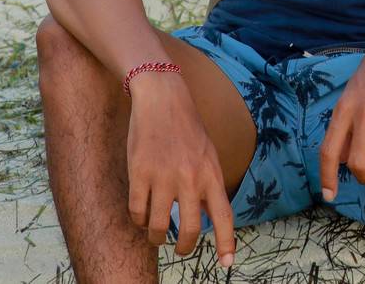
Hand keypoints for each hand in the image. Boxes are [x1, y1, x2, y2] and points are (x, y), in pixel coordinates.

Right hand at [125, 72, 236, 268]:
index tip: (226, 264)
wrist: (162, 99)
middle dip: (185, 247)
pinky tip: (142, 216)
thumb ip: (208, 184)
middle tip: (181, 249)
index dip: (226, 243)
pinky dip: (139, 220)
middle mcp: (190, 178)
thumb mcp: (208, 154)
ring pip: (159, 227)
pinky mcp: (139, 174)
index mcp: (211, 174)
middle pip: (191, 230)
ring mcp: (163, 177)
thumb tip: (208, 215)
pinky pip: (137, 212)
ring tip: (158, 235)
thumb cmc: (187, 128)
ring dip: (157, 237)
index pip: (224, 216)